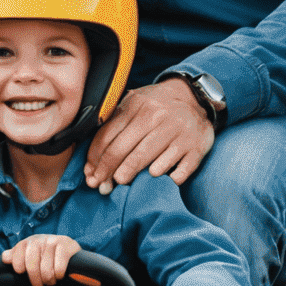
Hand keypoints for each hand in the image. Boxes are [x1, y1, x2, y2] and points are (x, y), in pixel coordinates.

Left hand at [2, 234, 81, 285]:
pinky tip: (60, 276)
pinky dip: (59, 275)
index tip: (24, 277)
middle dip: (35, 281)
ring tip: (51, 283)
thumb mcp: (32, 260)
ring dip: (49, 280)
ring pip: (45, 268)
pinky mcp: (67, 244)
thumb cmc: (49, 261)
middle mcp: (38, 239)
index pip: (15, 257)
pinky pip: (59, 266)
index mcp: (27, 242)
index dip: (19, 270)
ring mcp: (52, 240)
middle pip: (31, 265)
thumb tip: (4, 258)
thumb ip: (17, 260)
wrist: (74, 255)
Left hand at [84, 79, 213, 194]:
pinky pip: (177, 170)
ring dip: (131, 174)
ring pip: (147, 160)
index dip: (95, 159)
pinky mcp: (196, 148)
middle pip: (124, 150)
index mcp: (137, 105)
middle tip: (101, 185)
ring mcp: (178, 133)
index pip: (108, 136)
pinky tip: (155, 180)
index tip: (90, 173)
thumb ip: (114, 122)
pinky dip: (166, 179)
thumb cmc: (157, 107)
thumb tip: (92, 160)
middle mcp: (157, 117)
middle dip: (108, 171)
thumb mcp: (134, 103)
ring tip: (121, 182)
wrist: (196, 100)